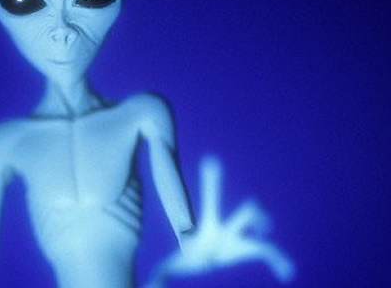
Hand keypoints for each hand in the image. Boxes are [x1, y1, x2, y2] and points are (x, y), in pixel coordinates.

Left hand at [150, 156, 294, 285]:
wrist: (203, 260)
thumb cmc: (188, 257)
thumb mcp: (173, 265)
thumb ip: (162, 273)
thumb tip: (150, 286)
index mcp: (211, 224)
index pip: (211, 200)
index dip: (211, 182)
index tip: (211, 160)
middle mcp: (229, 227)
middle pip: (246, 212)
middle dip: (254, 212)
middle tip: (260, 215)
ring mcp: (241, 237)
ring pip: (263, 238)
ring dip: (273, 248)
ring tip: (283, 268)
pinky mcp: (249, 249)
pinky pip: (269, 252)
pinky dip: (280, 261)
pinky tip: (285, 273)